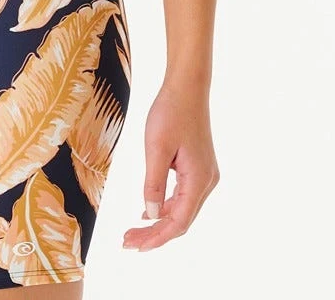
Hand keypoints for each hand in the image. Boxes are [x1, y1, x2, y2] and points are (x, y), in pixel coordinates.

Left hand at [122, 78, 219, 251]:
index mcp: (199, 180)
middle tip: (128, 241)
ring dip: (159, 221)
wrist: (187, 87)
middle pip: (181, 220)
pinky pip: (183, 196)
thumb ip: (153, 183)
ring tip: (133, 231)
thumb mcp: (156, 147)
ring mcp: (204, 175)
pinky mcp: (199, 168)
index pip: (179, 221)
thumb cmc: (171, 112)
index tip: (136, 246)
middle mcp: (206, 182)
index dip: (157, 237)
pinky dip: (166, 206)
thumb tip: (150, 214)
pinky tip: (149, 212)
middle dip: (155, 233)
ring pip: (182, 209)